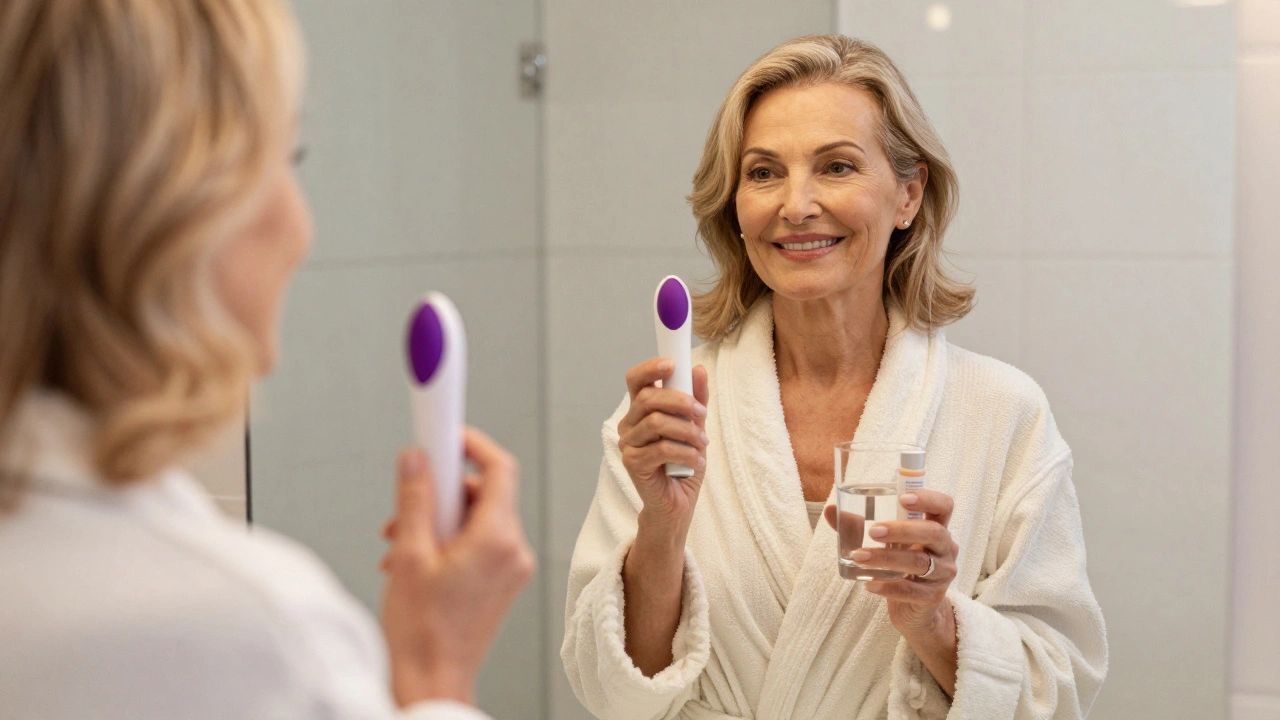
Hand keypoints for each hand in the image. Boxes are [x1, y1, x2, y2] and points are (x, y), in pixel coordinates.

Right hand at [379, 428, 535, 707]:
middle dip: (442, 492)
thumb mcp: (409, 554)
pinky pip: (480, 542)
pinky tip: (416, 558)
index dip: (472, 444)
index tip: (447, 435)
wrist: (432, 681)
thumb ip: (415, 499)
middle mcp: (512, 550)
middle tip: (407, 505)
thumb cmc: (422, 633)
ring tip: (402, 542)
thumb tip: (418, 459)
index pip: (499, 467)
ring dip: (440, 519)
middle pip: (484, 493)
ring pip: (478, 519)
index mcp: (496, 538)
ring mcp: (510, 568)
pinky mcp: (501, 581)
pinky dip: (449, 539)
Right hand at [617, 359, 709, 536]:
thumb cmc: (683, 465)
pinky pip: (661, 448)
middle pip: (647, 398)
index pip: (635, 380)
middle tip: (702, 414)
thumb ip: (696, 400)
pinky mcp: (632, 464)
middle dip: (681, 401)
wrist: (678, 504)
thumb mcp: (695, 428)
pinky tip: (696, 460)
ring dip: (686, 430)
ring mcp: (628, 444)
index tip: (673, 364)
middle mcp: (629, 425)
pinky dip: (685, 452)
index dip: (650, 368)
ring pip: (656, 422)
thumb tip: (698, 370)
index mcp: (640, 411)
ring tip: (702, 443)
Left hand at [824, 489, 958, 633]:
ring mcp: (943, 573)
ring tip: (859, 557)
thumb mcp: (884, 542)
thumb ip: (858, 525)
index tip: (902, 498)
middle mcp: (946, 548)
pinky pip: (912, 590)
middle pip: (934, 532)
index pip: (943, 506)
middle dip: (902, 530)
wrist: (913, 608)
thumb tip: (830, 510)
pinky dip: (888, 587)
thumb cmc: (899, 564)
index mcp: (936, 526)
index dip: (928, 498)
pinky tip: (870, 584)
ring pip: (920, 562)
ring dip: (887, 558)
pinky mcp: (934, 596)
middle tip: (872, 531)